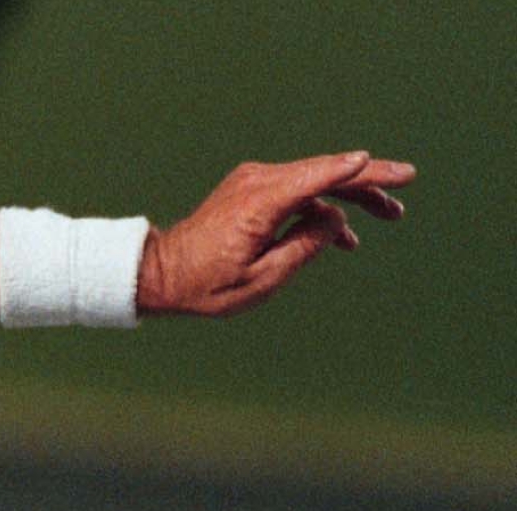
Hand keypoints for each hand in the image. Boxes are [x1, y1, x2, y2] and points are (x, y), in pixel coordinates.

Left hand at [139, 151, 414, 317]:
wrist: (159, 274)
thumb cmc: (205, 284)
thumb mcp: (262, 279)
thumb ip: (304, 247)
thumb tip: (334, 219)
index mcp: (259, 203)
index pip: (320, 177)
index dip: (360, 172)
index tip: (392, 172)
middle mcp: (257, 182)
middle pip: (324, 171)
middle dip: (368, 181)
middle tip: (405, 188)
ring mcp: (252, 182)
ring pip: (314, 179)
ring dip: (350, 196)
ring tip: (387, 216)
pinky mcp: (250, 190)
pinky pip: (296, 191)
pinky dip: (321, 208)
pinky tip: (343, 234)